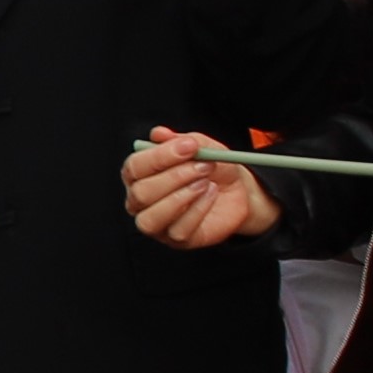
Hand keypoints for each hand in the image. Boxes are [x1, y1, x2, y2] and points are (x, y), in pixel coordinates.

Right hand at [121, 127, 281, 248]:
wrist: (237, 191)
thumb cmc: (212, 169)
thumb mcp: (202, 147)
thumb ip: (181, 139)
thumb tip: (159, 134)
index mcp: (139, 174)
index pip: (135, 167)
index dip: (160, 156)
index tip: (189, 146)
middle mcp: (140, 200)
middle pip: (141, 193)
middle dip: (176, 177)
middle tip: (203, 165)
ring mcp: (156, 222)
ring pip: (152, 217)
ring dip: (182, 196)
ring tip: (205, 182)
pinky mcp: (175, 239)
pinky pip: (178, 230)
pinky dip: (198, 209)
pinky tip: (210, 195)